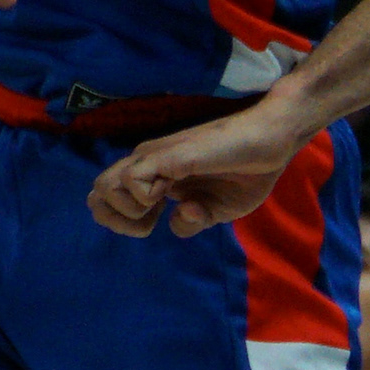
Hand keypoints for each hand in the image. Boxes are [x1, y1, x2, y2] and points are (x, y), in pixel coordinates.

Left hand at [90, 94, 318, 238]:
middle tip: (149, 223)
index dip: (122, 222)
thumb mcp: (217, 211)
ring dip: (128, 211)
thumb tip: (176, 221)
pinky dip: (144, 199)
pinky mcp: (170, 156)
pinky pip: (133, 180)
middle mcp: (147, 162)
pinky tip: (172, 196)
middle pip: (97, 192)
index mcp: (154, 174)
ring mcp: (156, 157)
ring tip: (159, 210)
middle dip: (117, 220)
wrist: (272, 142)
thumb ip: (192, 222)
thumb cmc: (247, 171)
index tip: (151, 226)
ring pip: (104, 186)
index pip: (107, 198)